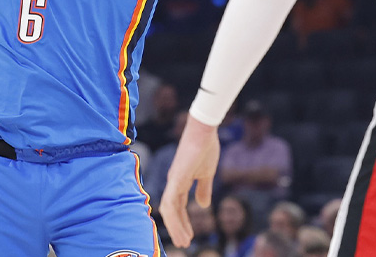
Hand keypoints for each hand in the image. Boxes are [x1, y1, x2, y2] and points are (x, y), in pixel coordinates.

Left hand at [158, 116, 219, 247]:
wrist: (204, 131)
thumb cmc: (205, 148)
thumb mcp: (207, 173)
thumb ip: (203, 189)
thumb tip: (203, 206)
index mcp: (180, 181)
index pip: (179, 206)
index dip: (183, 221)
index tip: (189, 235)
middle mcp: (173, 182)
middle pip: (171, 210)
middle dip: (177, 228)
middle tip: (184, 243)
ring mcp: (173, 181)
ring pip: (169, 210)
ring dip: (176, 227)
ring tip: (185, 242)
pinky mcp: (176, 179)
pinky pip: (171, 203)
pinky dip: (174, 218)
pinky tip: (181, 228)